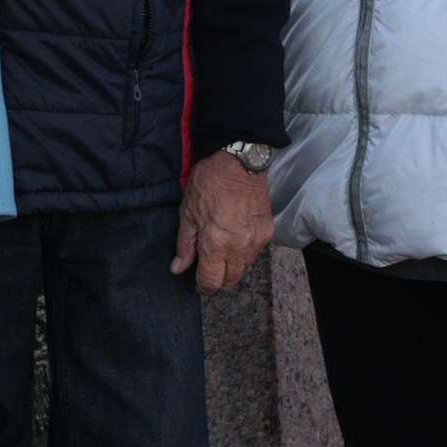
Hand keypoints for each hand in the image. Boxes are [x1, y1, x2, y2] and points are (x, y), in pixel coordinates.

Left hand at [172, 150, 274, 292]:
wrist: (239, 160)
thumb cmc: (210, 181)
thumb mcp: (188, 212)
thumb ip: (185, 244)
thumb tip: (178, 268)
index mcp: (216, 243)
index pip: (211, 281)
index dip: (202, 286)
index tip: (197, 282)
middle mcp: (239, 246)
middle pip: (230, 279)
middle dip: (218, 276)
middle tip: (207, 263)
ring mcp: (256, 240)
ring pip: (244, 267)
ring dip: (232, 264)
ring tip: (221, 245)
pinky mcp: (267, 231)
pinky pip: (254, 252)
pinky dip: (244, 251)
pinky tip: (235, 236)